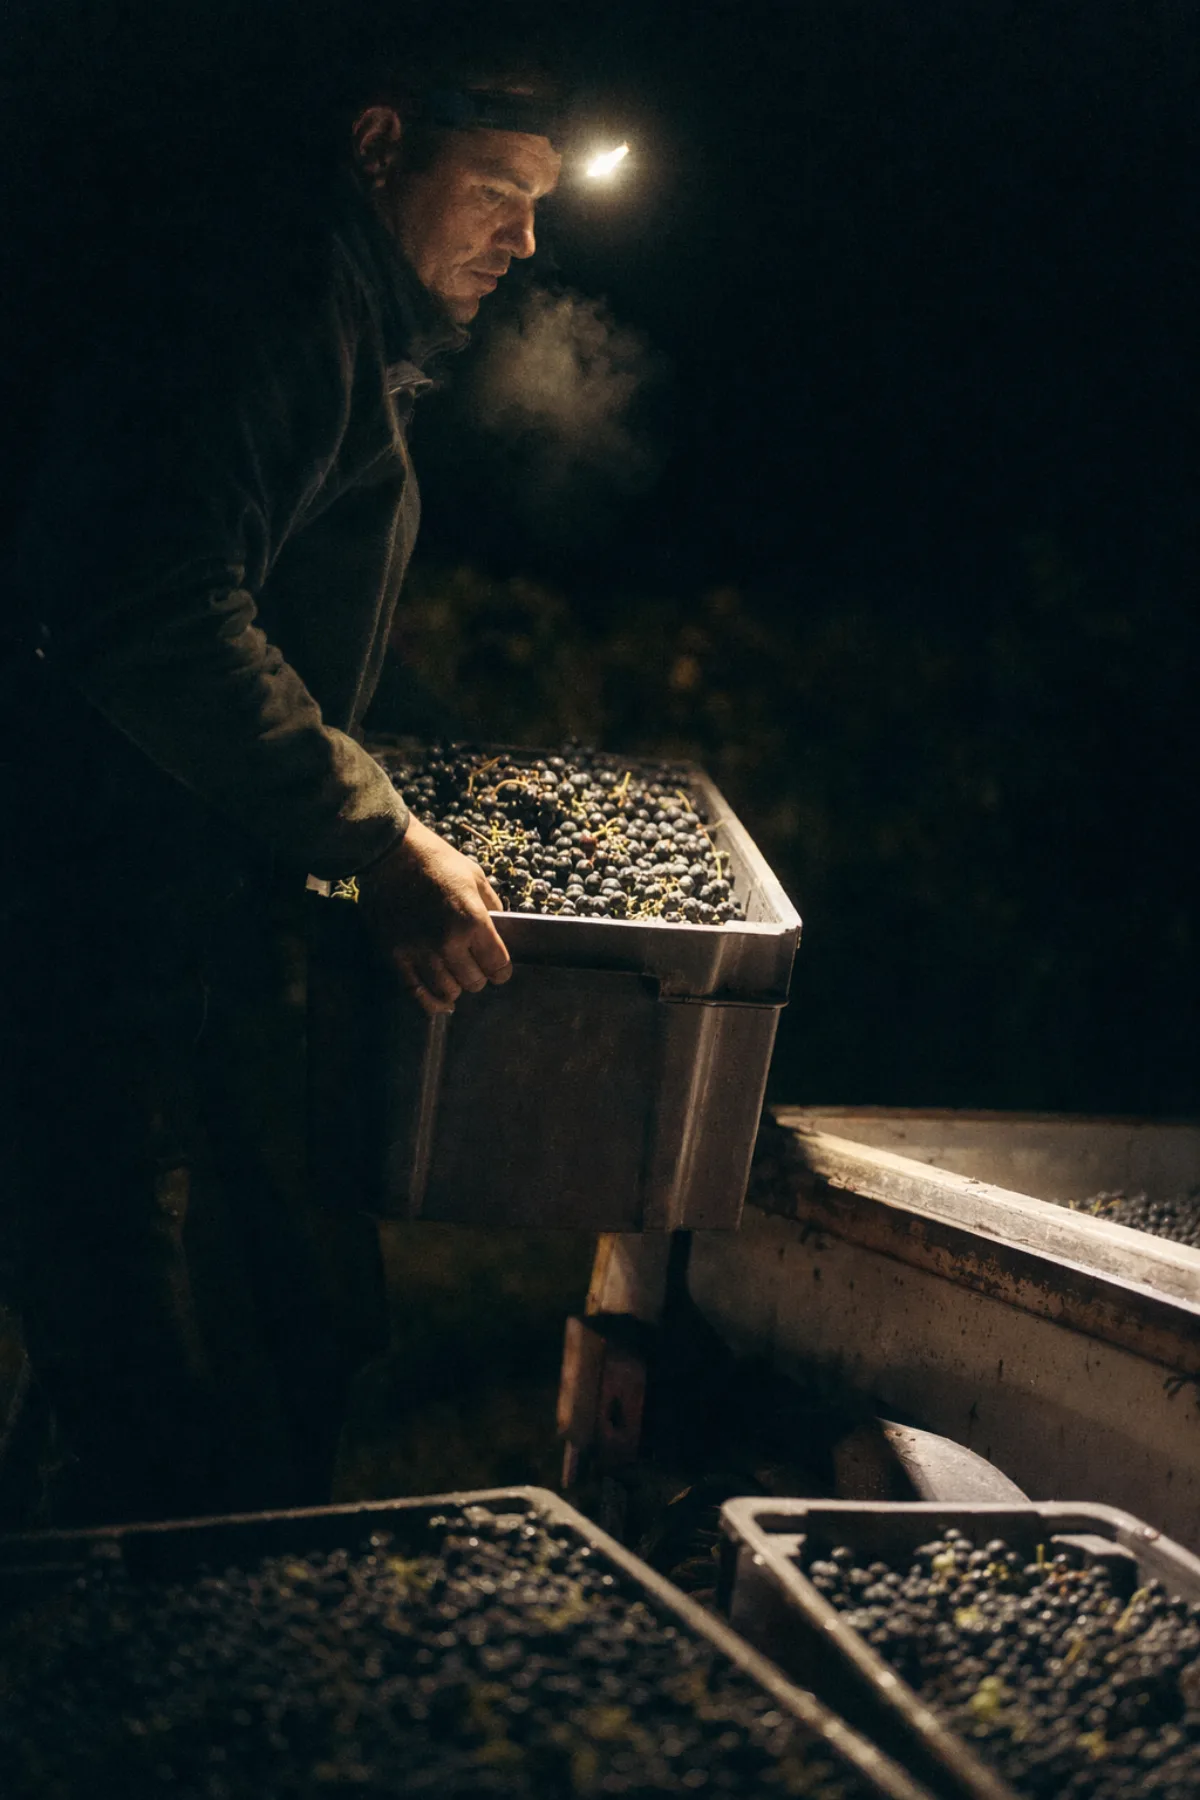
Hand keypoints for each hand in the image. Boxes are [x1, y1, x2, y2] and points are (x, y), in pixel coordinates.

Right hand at [357, 819, 512, 1016]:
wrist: (390, 853)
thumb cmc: (436, 861)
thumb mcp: (475, 877)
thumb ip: (491, 909)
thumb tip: (499, 933)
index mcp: (472, 921)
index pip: (498, 966)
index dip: (501, 970)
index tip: (499, 967)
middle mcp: (447, 942)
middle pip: (474, 982)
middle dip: (479, 976)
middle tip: (475, 966)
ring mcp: (419, 952)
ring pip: (448, 992)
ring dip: (456, 987)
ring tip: (456, 976)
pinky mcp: (396, 956)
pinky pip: (417, 992)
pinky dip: (431, 1003)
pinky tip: (440, 1003)